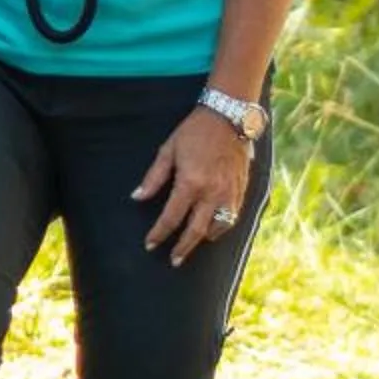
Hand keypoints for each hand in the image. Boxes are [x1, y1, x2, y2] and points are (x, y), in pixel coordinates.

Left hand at [135, 105, 252, 265]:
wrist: (229, 117)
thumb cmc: (195, 132)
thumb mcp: (168, 150)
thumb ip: (153, 177)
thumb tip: (137, 197)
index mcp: (190, 183)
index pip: (171, 218)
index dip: (159, 234)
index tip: (150, 244)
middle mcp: (211, 192)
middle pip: (196, 231)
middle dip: (183, 248)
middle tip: (174, 261)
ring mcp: (229, 193)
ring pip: (218, 227)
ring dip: (204, 238)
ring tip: (195, 241)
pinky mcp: (241, 189)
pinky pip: (233, 215)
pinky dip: (223, 225)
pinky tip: (214, 227)